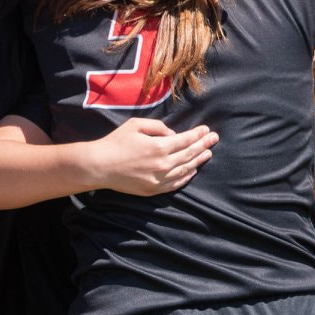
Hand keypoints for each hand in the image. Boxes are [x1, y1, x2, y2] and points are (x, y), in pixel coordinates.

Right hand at [84, 118, 217, 196]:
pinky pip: (175, 184)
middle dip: (203, 145)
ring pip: (185, 170)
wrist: (99, 166)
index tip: (207, 130)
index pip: (185, 140)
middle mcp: (162, 165)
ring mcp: (158, 179)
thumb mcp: (136, 125)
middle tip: (214, 139)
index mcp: (159, 147)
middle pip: (189, 154)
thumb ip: (158, 127)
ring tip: (208, 153)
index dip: (198, 134)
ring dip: (198, 161)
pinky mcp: (153, 190)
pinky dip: (186, 177)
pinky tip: (192, 170)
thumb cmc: (116, 142)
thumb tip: (173, 134)